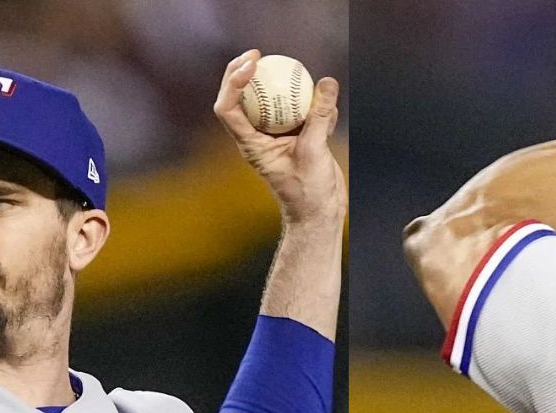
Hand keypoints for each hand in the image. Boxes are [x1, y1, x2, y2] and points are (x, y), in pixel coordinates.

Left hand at [213, 50, 344, 226]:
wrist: (320, 214)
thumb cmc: (308, 192)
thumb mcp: (314, 152)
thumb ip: (319, 116)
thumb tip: (326, 82)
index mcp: (250, 144)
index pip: (228, 108)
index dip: (232, 81)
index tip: (251, 64)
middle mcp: (258, 138)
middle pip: (242, 99)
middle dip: (244, 72)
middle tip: (259, 54)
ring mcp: (277, 137)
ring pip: (272, 102)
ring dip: (281, 85)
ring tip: (295, 70)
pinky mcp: (297, 138)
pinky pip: (300, 112)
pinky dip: (313, 104)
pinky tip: (328, 103)